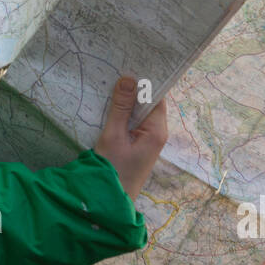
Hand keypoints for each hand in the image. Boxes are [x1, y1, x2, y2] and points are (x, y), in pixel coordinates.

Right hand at [93, 78, 167, 202]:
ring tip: (111, 80)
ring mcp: (146, 141)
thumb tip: (129, 78)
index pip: (157, 97)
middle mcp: (156, 134)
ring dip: (127, 101)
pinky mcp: (136, 146)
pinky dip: (122, 113)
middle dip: (135, 88)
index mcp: (157, 131)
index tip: (133, 62)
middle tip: (118, 67)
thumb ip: (121, 107)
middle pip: (149, 103)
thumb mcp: (113, 135)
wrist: (108, 202)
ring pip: (139, 113)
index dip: (146, 80)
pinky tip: (109, 103)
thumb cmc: (113, 170)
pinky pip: (132, 123)